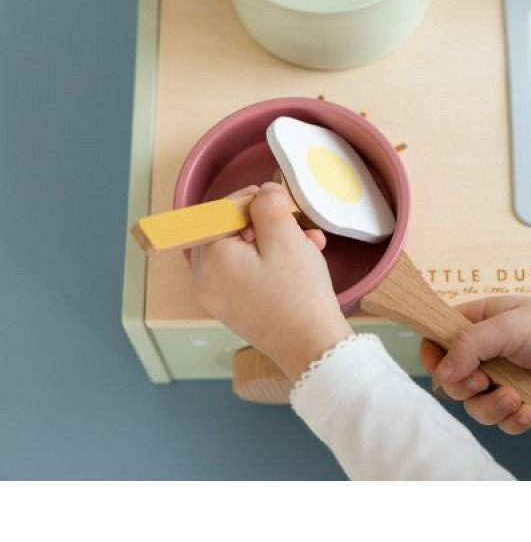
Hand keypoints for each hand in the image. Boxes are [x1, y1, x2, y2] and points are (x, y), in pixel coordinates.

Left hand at [191, 182, 352, 380]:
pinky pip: (249, 273)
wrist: (313, 349)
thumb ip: (269, 205)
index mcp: (211, 259)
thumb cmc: (299, 296)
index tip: (278, 200)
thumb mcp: (286, 238)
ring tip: (308, 243)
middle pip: (231, 232)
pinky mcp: (237, 309)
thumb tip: (263, 193)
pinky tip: (304, 262)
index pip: (220, 212)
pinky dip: (273, 263)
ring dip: (276, 241)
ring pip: (244, 252)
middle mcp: (206, 280)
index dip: (251, 200)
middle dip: (267, 223)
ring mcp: (220, 298)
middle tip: (296, 223)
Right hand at [420, 296, 530, 434]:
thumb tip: (439, 374)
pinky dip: (515, 420)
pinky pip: (503, 423)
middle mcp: (486, 354)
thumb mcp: (508, 327)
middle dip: (467, 387)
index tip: (440, 366)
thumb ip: (469, 346)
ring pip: (476, 408)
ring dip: (493, 407)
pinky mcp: (523, 405)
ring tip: (517, 398)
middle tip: (486, 380)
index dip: (433, 356)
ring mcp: (504, 381)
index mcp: (478, 324)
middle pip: (452, 382)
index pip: (437, 340)